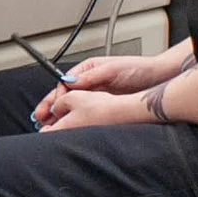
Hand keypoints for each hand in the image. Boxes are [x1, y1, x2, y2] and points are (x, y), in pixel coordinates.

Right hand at [33, 50, 184, 124]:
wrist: (158, 78)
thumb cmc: (138, 69)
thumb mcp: (112, 70)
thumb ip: (91, 77)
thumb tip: (70, 82)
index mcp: (87, 70)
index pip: (64, 83)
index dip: (56, 96)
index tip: (52, 108)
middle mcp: (88, 81)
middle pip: (63, 95)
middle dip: (50, 106)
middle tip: (39, 118)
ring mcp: (95, 94)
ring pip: (71, 105)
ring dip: (59, 115)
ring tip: (48, 126)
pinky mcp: (103, 104)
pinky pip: (84, 112)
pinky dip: (74, 119)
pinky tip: (69, 127)